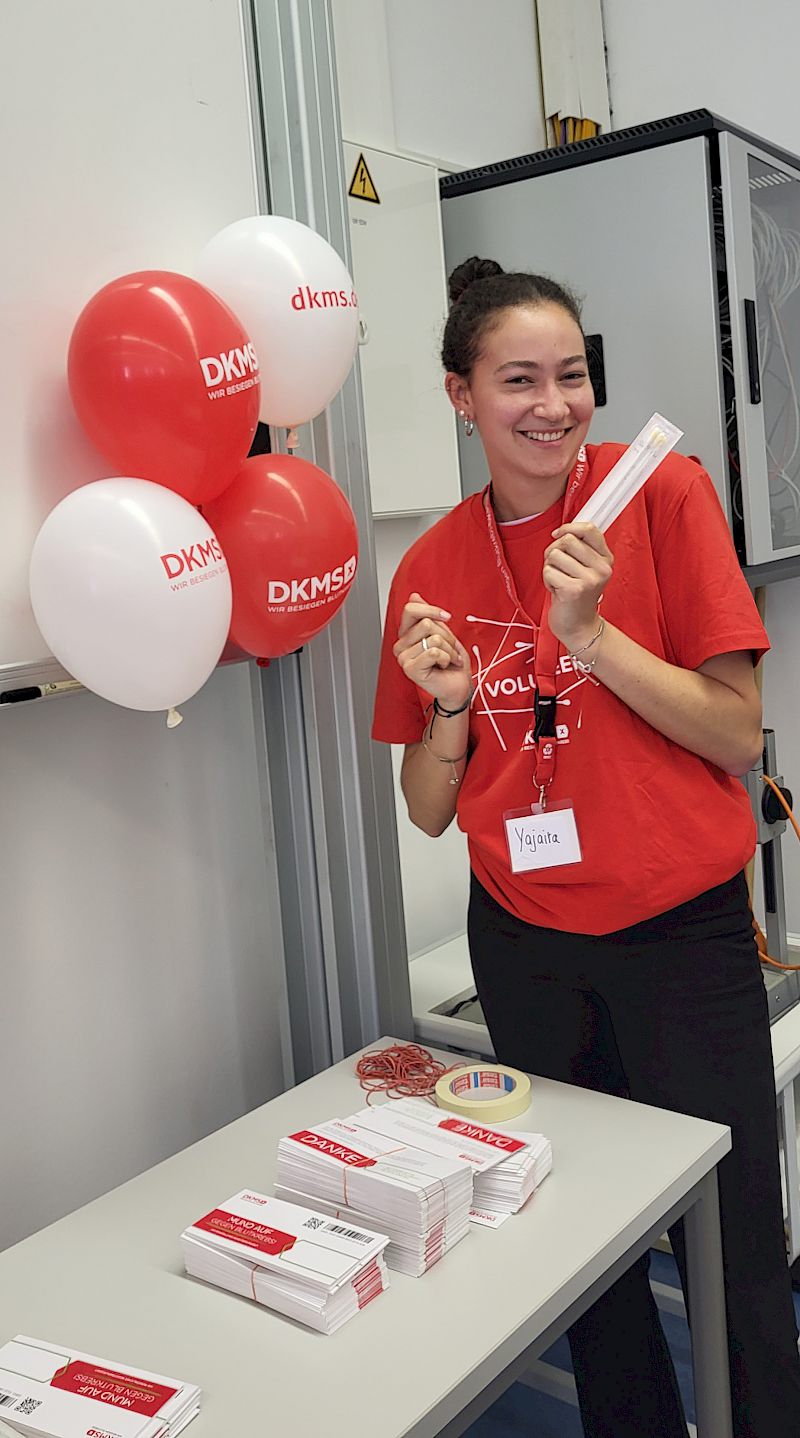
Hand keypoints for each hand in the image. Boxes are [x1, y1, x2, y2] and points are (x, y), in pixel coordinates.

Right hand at [393, 592, 471, 707]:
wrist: (458, 686)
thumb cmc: (451, 662)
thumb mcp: (443, 632)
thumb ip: (428, 615)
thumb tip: (414, 596)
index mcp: (406, 634)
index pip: (410, 609)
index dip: (432, 610)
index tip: (447, 617)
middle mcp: (401, 645)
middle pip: (426, 623)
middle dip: (447, 636)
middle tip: (450, 649)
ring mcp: (403, 658)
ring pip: (433, 638)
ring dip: (449, 649)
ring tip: (448, 660)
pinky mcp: (410, 669)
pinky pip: (434, 652)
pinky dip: (446, 658)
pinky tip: (443, 666)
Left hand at [543, 522, 613, 649]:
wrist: (578, 626)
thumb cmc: (577, 594)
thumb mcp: (585, 568)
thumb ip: (579, 547)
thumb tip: (562, 530)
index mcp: (606, 559)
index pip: (589, 529)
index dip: (569, 527)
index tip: (558, 534)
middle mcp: (602, 568)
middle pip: (567, 540)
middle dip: (554, 550)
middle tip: (557, 567)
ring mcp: (590, 580)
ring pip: (554, 555)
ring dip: (550, 568)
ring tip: (559, 581)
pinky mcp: (574, 590)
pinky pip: (548, 571)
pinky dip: (547, 581)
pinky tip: (557, 590)